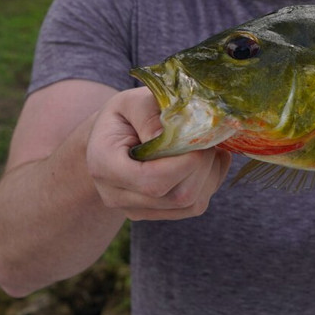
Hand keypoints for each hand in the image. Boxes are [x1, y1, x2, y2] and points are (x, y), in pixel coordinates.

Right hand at [86, 87, 231, 220]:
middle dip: (203, 166)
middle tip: (209, 138)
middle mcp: (117, 195)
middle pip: (175, 197)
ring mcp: (137, 209)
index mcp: (104, 166)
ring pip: (190, 205)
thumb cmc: (123, 115)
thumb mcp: (132, 102)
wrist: (112, 138)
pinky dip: (210, 182)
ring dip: (210, 174)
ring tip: (208, 146)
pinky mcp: (157, 213)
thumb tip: (178, 136)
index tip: (199, 137)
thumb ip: (150, 115)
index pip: (151, 181)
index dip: (185, 163)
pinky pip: (195, 206)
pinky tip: (208, 160)